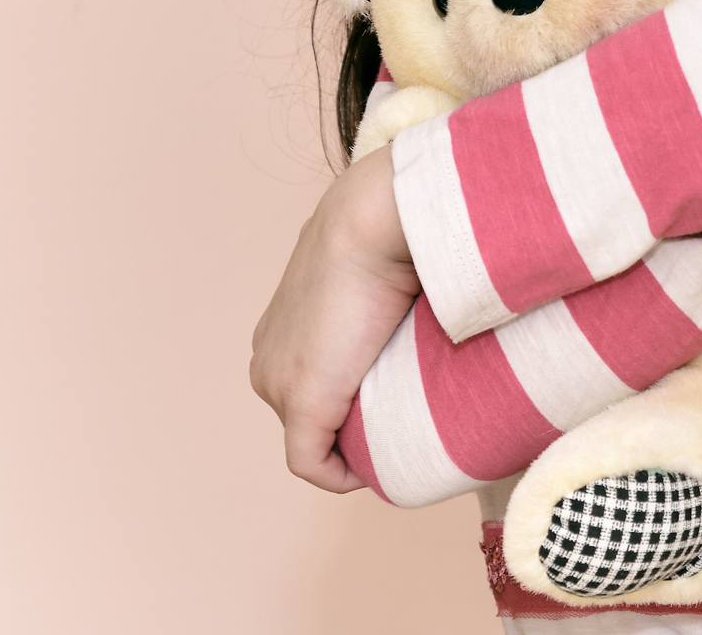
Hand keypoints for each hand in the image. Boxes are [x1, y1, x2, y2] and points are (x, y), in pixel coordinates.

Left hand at [249, 143, 419, 491]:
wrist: (373, 226)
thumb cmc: (387, 233)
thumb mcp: (377, 268)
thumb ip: (384, 293)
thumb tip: (431, 297)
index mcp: (282, 331)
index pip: (313, 382)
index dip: (353, 398)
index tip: (401, 393)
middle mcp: (270, 362)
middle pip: (310, 418)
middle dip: (354, 425)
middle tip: (409, 415)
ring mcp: (278, 385)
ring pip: (314, 440)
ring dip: (355, 445)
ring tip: (403, 433)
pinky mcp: (301, 403)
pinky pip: (314, 465)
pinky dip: (345, 475)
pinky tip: (382, 468)